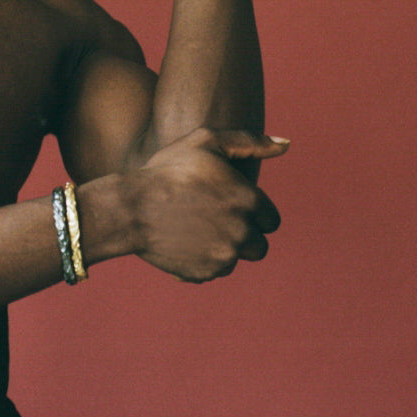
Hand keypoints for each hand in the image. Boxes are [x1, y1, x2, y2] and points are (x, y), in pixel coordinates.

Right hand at [124, 128, 287, 282]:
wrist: (130, 207)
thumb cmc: (168, 169)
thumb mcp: (206, 141)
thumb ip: (250, 142)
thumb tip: (286, 144)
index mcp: (248, 201)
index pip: (271, 220)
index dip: (253, 212)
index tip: (229, 205)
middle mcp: (242, 232)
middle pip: (259, 246)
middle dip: (243, 235)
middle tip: (214, 220)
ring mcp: (224, 257)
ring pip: (236, 259)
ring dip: (223, 248)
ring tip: (195, 229)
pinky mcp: (205, 274)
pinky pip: (214, 272)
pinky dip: (202, 261)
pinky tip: (182, 242)